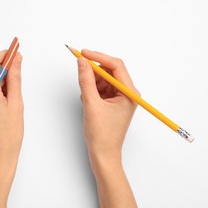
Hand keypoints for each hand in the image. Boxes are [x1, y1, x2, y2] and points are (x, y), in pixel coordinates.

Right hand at [77, 49, 138, 168]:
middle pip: (110, 71)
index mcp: (129, 93)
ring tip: (86, 97)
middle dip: (94, 70)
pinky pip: (100, 88)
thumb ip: (86, 81)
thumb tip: (81, 62)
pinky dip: (91, 90)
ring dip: (92, 82)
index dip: (98, 57)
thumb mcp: (91, 104)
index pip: (116, 66)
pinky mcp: (112, 102)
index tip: (83, 53)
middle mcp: (127, 93)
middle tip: (79, 68)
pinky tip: (88, 102)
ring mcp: (119, 97)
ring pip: (103, 79)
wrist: (103, 154)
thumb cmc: (102, 135)